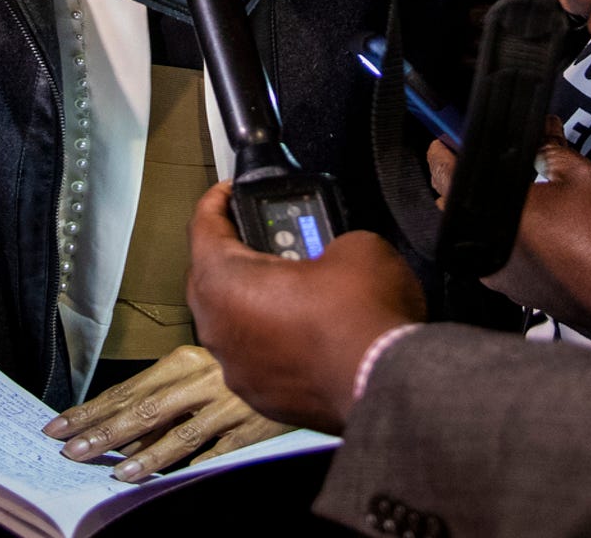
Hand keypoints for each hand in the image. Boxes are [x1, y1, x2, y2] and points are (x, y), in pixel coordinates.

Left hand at [40, 342, 288, 481]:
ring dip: (148, 455)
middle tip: (72, 451)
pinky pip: (221, 448)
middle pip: (144, 408)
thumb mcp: (197, 375)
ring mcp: (228, 402)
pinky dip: (197, 462)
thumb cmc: (238, 370)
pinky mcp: (254, 426)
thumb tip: (121, 435)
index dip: (90, 410)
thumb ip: (162, 402)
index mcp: (183, 360)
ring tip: (118, 472)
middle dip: (104, 432)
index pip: (125, 389)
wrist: (300, 356)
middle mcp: (202, 378)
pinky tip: (174, 477)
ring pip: (182, 432)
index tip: (58, 427)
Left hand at [182, 180, 424, 433]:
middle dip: (232, 255)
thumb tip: (331, 254)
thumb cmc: (361, 314)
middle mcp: (218, 330)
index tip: (229, 191)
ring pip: (231, 324)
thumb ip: (327, 239)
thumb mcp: (354, 244)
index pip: (203, 229)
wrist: (387, 381)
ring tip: (288, 286)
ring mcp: (237, 370)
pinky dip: (271, 342)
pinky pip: (255, 358)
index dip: (216, 202)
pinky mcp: (262, 398)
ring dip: (251, 303)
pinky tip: (302, 330)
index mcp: (225, 282)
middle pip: (210, 280)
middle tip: (261, 237)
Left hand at [426, 139, 590, 359]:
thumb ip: (552, 149)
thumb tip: (541, 128)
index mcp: (491, 217)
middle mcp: (485, 251)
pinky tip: (536, 223)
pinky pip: (500, 254)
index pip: (445, 173)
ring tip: (517, 188)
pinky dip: (508, 234)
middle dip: (464, 180)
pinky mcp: (521, 295)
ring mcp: (500, 278)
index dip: (443, 148)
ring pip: (479, 232)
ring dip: (489, 210)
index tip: (446, 135)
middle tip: (488, 157)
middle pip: (456, 206)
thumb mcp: (584, 176)